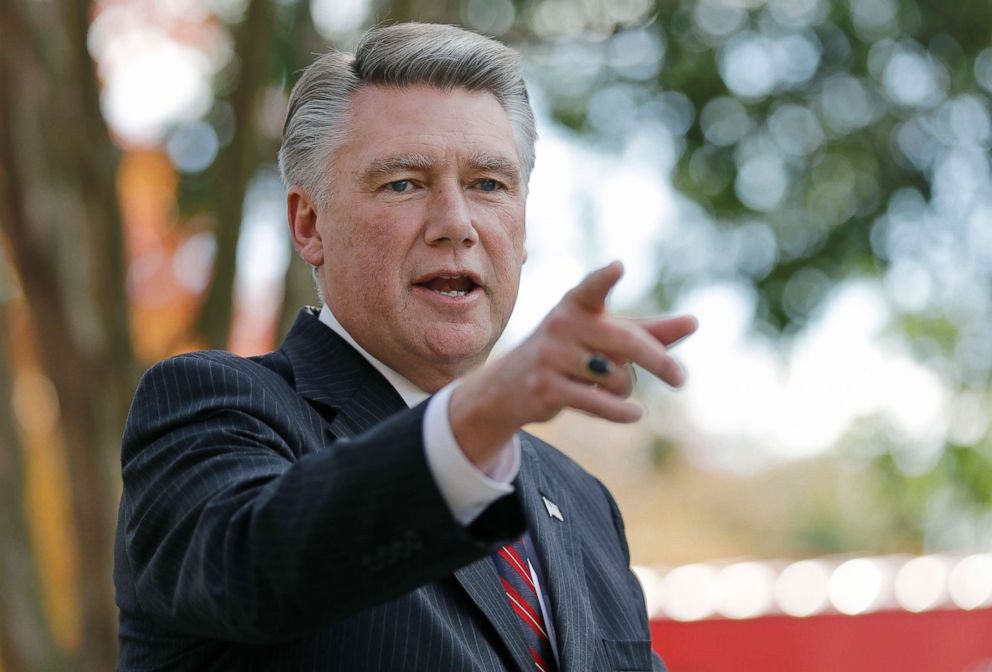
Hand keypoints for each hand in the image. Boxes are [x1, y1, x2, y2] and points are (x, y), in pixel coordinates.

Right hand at [449, 261, 696, 469]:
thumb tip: (694, 322)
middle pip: (625, 342)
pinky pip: (597, 402)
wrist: (509, 385)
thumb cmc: (570, 352)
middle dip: (658, 361)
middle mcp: (562, 325)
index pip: (592, 288)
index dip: (605, 278)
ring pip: (615, 377)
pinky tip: (636, 415)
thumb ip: (648, 331)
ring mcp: (551, 356)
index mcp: (577, 304)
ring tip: (610, 386)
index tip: (618, 267)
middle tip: (680, 379)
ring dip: (625, 389)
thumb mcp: (604, 336)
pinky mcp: (546, 387)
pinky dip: (621, 411)